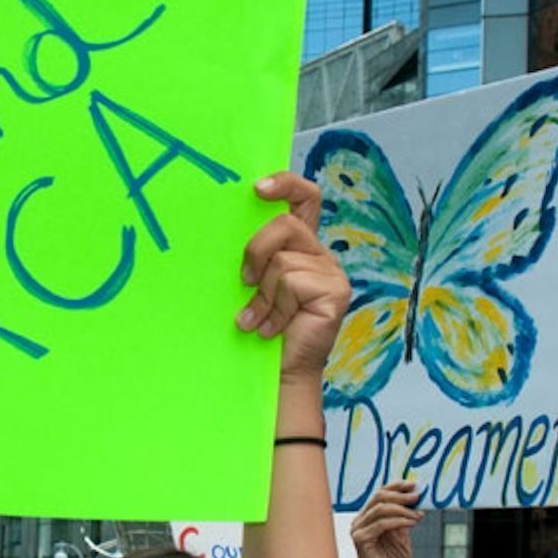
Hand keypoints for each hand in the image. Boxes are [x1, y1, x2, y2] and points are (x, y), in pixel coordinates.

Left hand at [237, 173, 348, 386]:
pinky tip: (271, 329)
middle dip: (256, 250)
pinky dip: (274, 309)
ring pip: (283, 261)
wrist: (276, 374)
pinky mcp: (335, 292)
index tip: (256, 188)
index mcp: (300, 245)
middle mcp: (320, 254)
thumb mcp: (252, 282)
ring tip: (258, 319)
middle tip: (244, 280)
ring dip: (262, 294)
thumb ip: (253, 255)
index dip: (285, 184)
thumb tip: (222, 225)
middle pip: (286, 224)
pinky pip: (292, 283)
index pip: (304, 197)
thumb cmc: (259, 327)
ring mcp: (331, 273)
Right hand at [349, 481, 422, 557]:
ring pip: (381, 509)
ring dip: (403, 509)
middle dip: (401, 495)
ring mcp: (358, 530)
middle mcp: (360, 521)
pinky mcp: (360, 540)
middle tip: (417, 496)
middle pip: (379, 497)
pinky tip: (412, 523)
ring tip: (418, 514)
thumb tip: (414, 497)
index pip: (380, 494)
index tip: (414, 484)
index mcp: (368, 518)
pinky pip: (382, 524)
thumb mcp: (402, 535)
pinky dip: (399, 521)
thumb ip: (404, 517)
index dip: (397, 486)